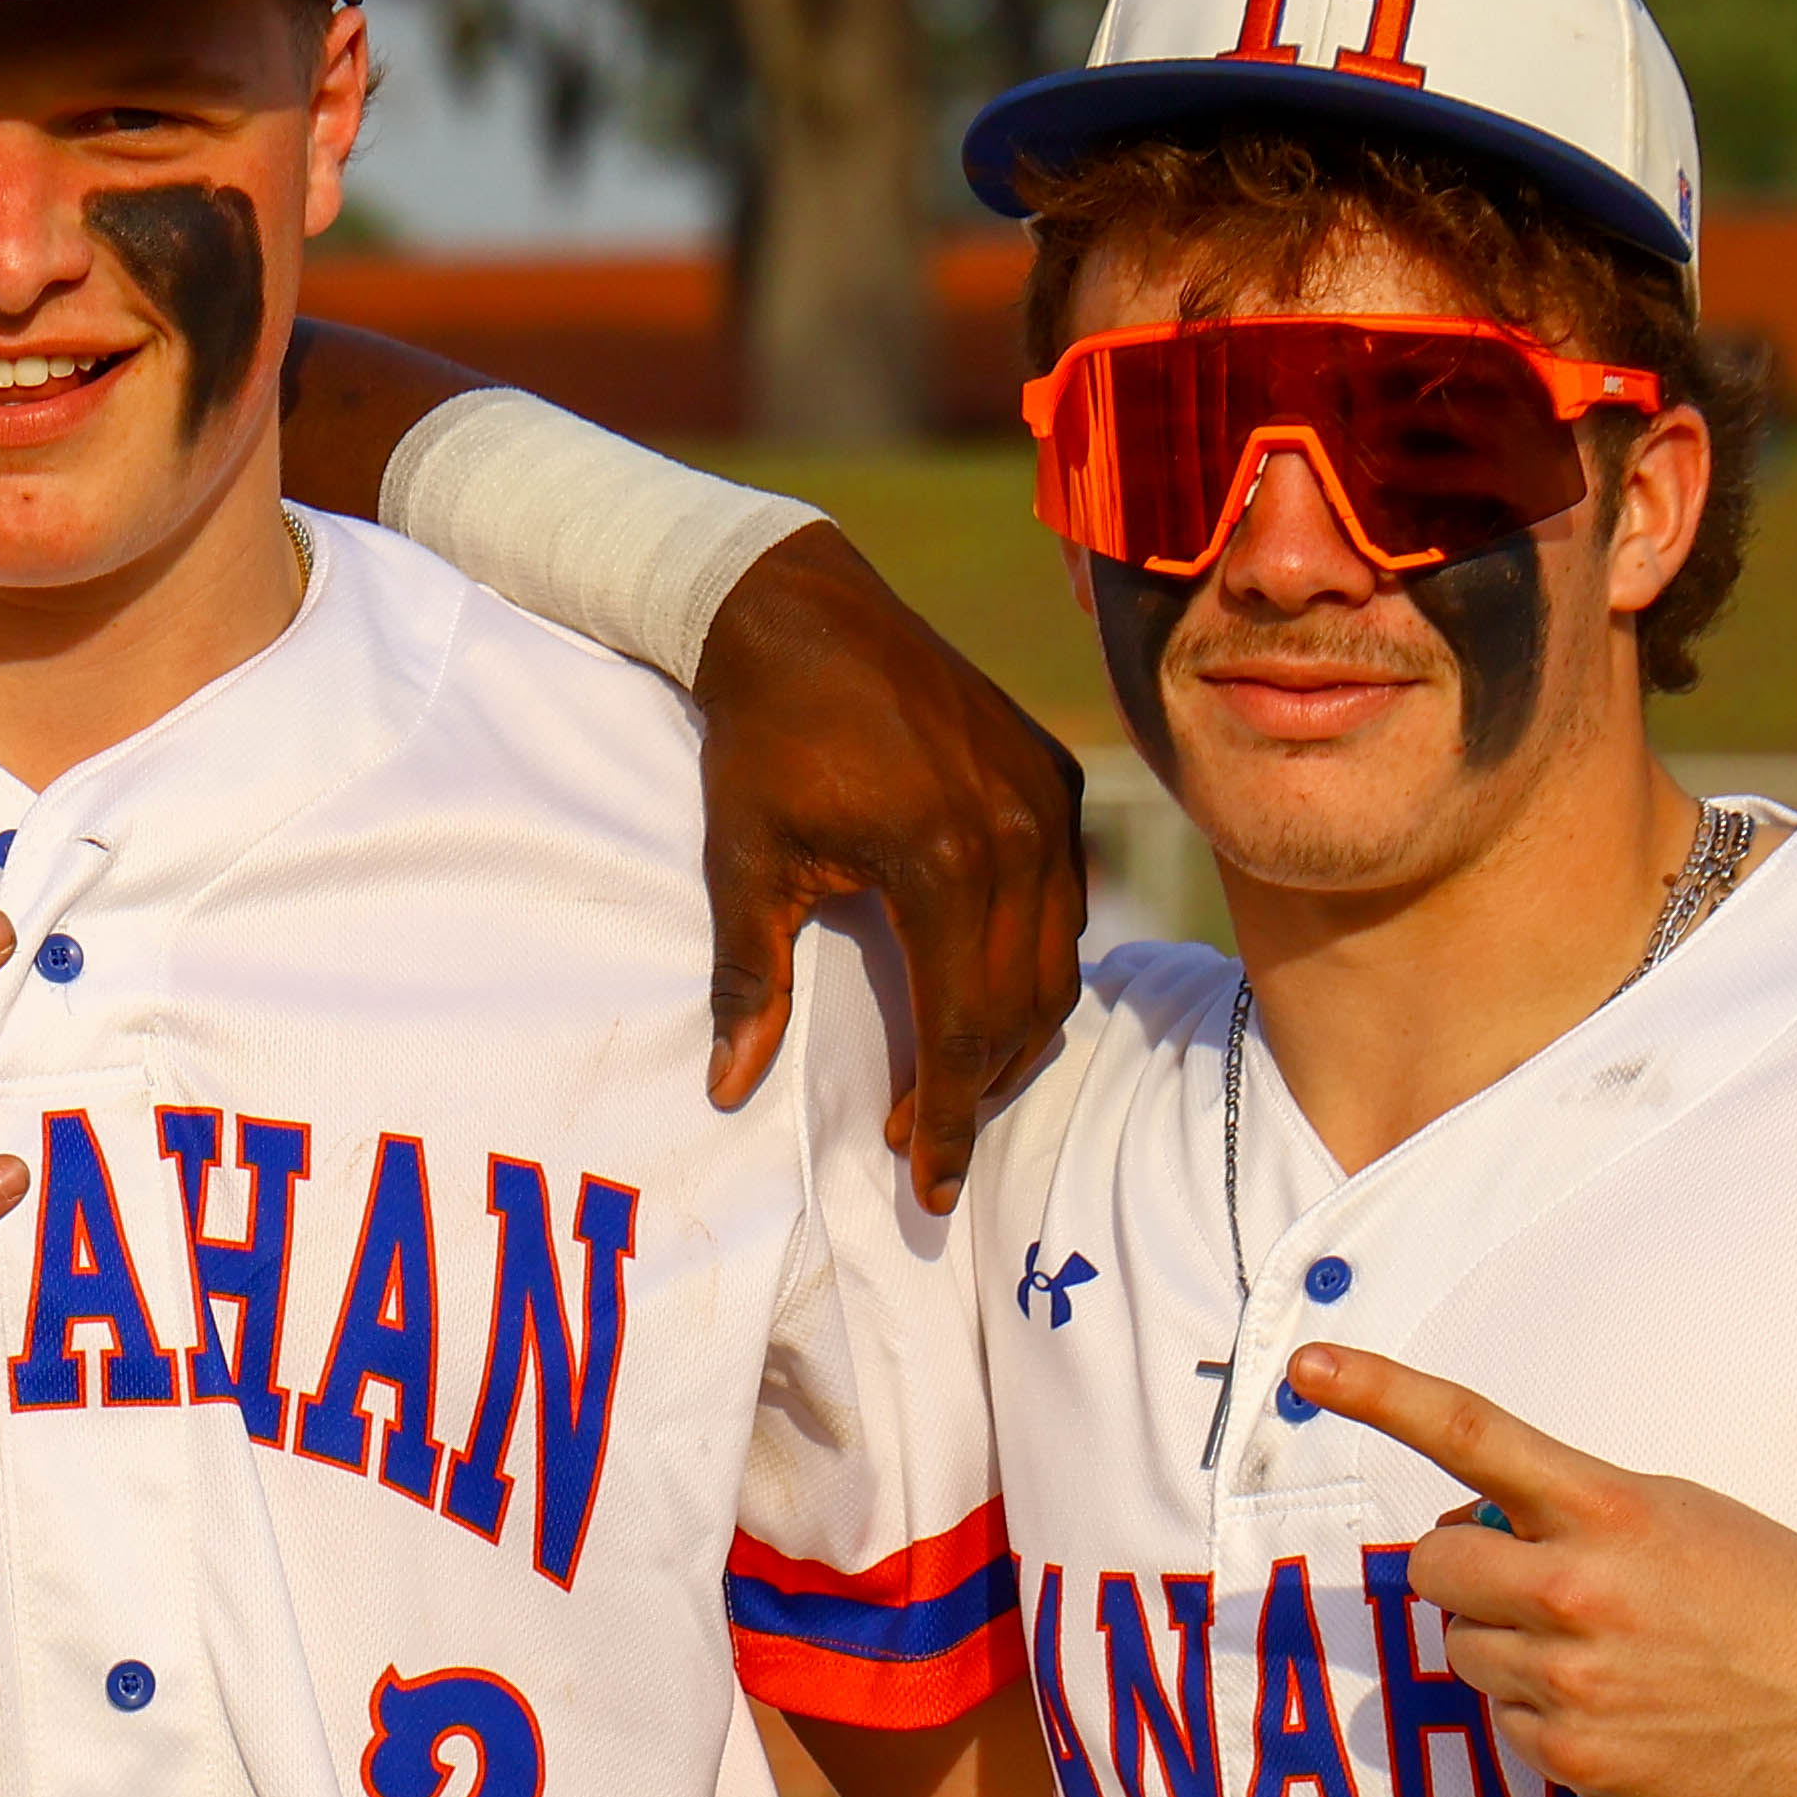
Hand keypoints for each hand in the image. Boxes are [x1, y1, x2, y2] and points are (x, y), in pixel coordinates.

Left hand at [695, 524, 1086, 1209]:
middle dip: (978, 1091)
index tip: (927, 1184)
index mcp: (941, 862)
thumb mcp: (743, 863)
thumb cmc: (761, 740)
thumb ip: (746, 981)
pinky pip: (1067, 898)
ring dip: (1012, 1033)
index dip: (945, 1119)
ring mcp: (1047, 800)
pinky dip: (1034, 958)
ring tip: (953, 1082)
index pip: (960, 1028)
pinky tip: (984, 989)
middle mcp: (1017, 834)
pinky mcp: (1055, 774)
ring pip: (1058, 960)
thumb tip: (729, 1089)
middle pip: (1023, 1009)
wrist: (803, 612)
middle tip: (926, 1144)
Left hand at [1292, 1343, 1796, 1796]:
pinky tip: (1621, 1707)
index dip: (1380, 1393)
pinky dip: (1544, 1716)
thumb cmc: (1761, 1594)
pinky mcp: (1575, 1755)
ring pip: (1463, 1653)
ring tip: (1607, 1654)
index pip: (1470, 1435)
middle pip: (1434, 1569)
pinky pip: (1505, 1725)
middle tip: (1544, 1587)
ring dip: (1508, 1649)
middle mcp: (1575, 1588)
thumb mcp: (1670, 1514)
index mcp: (1604, 1508)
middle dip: (1469, 1576)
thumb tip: (1469, 1532)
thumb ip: (1566, 1512)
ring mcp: (1570, 1680)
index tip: (1309, 1366)